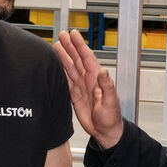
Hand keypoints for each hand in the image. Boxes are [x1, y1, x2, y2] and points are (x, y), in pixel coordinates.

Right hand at [53, 30, 125, 148]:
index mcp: (96, 79)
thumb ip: (106, 86)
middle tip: (62, 35)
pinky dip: (60, 72)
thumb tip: (103, 71)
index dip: (80, 46)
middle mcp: (88, 80)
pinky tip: (55, 65)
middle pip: (76, 59)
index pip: (86, 58)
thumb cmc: (111, 118)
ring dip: (63, 56)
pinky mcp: (74, 95)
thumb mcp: (111, 101)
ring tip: (56, 46)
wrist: (104, 131)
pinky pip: (65, 80)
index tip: (74, 35)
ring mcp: (80, 87)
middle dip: (69, 47)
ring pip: (70, 67)